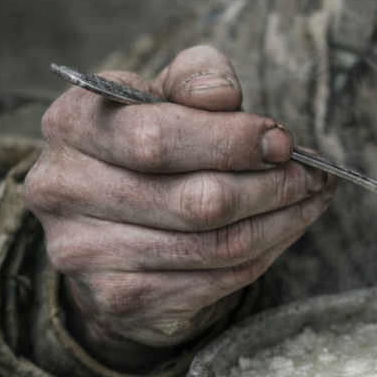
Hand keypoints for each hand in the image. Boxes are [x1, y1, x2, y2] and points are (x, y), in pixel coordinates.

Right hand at [26, 45, 335, 371]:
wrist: (108, 223)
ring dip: (282, 222)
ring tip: (311, 199)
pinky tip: (286, 229)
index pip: (160, 137)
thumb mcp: (165, 93)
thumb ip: (196, 78)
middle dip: (273, 186)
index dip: (233, 141)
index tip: (282, 140)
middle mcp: (64, 189)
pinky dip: (266, 253)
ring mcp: (86, 251)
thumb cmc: (147, 142)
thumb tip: (224, 97)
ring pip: (217, 245)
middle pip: (199, 200)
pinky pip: (217, 280)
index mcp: (71, 123)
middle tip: (312, 175)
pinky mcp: (120, 297)